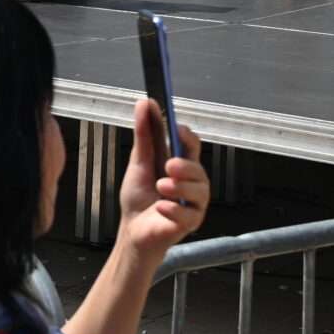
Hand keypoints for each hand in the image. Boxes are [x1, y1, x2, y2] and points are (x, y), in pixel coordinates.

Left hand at [117, 99, 207, 261]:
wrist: (133, 229)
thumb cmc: (138, 197)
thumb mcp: (138, 162)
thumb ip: (144, 134)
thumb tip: (145, 104)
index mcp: (180, 163)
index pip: (192, 145)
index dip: (187, 136)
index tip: (176, 129)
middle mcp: (191, 182)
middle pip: (199, 168)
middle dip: (186, 166)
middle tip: (169, 165)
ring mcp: (193, 203)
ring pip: (200, 191)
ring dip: (180, 187)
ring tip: (161, 186)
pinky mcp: (190, 222)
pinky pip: (190, 214)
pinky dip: (174, 209)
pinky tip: (160, 207)